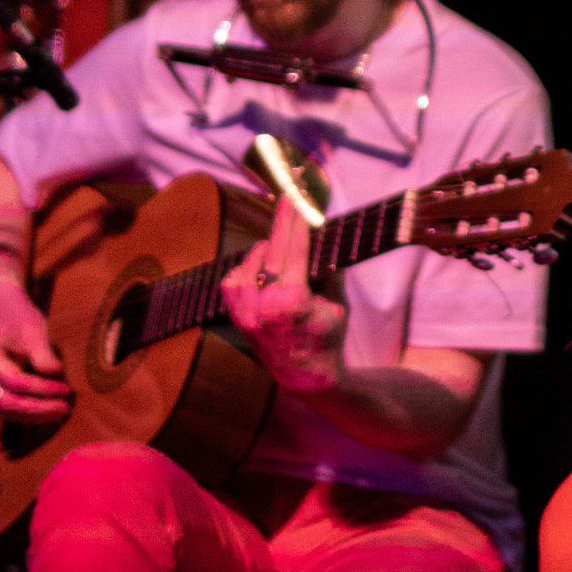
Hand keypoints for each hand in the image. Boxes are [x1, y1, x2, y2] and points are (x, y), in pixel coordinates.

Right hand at [0, 281, 71, 421]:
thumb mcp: (34, 329)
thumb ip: (44, 355)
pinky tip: (44, 410)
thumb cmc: (18, 315)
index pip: (15, 382)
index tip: (66, 390)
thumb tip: (56, 377)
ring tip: (58, 412)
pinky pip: (2, 405)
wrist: (0, 305)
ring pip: (2, 409)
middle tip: (64, 409)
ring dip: (31, 415)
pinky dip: (23, 411)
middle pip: (5, 402)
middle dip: (37, 410)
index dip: (43, 390)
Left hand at [222, 191, 348, 394]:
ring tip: (283, 251)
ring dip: (267, 249)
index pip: (294, 248)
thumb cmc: (328, 337)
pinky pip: (235, 276)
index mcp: (292, 302)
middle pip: (271, 248)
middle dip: (282, 220)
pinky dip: (249, 267)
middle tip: (288, 196)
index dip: (297, 219)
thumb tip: (323, 232)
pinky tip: (263, 270)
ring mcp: (244, 310)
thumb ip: (328, 268)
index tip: (298, 196)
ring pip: (251, 260)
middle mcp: (263, 304)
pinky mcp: (234, 315)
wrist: (304, 375)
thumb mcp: (338, 302)